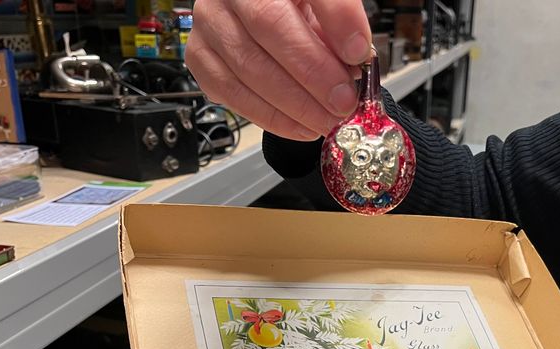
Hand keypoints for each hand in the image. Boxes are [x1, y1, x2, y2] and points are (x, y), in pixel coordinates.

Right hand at [185, 0, 371, 140]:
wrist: (261, 19)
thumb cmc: (296, 15)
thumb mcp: (323, 10)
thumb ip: (338, 25)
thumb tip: (354, 61)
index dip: (336, 17)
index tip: (359, 51)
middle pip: (269, 25)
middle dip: (313, 72)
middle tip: (343, 101)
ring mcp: (210, 21)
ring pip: (248, 66)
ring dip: (295, 103)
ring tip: (328, 119)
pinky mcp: (200, 56)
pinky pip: (233, 93)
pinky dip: (272, 117)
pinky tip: (301, 125)